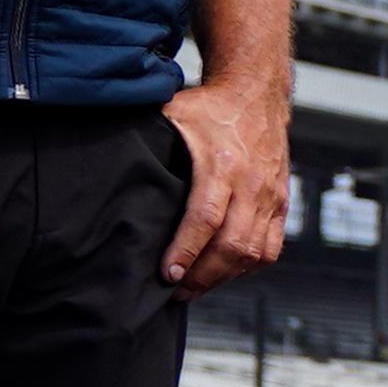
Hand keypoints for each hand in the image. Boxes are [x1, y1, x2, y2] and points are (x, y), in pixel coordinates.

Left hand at [157, 78, 290, 296]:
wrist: (257, 95)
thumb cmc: (210, 108)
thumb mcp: (172, 117)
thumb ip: (146, 143)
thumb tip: (106, 165)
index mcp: (222, 164)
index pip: (206, 218)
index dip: (186, 250)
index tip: (167, 274)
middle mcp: (251, 184)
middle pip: (232, 244)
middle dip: (202, 275)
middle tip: (175, 291)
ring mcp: (270, 196)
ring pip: (253, 252)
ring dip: (224, 276)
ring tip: (195, 287)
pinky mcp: (281, 203)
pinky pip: (271, 248)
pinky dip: (248, 267)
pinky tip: (226, 272)